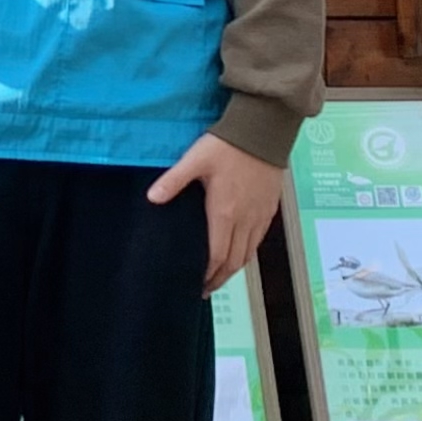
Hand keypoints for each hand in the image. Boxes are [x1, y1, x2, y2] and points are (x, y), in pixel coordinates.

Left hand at [148, 131, 286, 292]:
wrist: (263, 131)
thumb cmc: (229, 146)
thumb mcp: (195, 160)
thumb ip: (173, 181)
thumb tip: (152, 198)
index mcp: (225, 213)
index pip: (217, 255)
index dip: (207, 274)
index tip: (196, 285)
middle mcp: (245, 220)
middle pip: (234, 261)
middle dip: (220, 279)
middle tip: (206, 289)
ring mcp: (260, 216)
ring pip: (249, 254)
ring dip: (234, 269)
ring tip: (220, 277)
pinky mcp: (269, 209)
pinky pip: (259, 240)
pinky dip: (248, 253)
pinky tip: (240, 253)